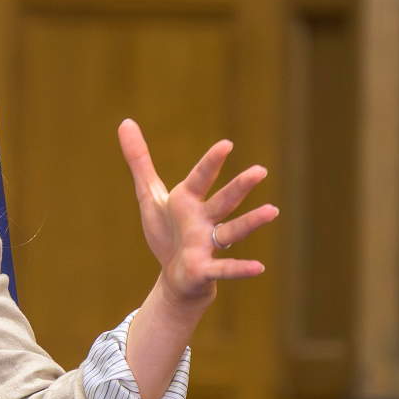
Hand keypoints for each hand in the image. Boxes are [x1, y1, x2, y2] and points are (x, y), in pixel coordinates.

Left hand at [118, 119, 277, 314]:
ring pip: (232, 231)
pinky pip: (225, 268)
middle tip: (260, 170)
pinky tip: (259, 268)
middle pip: (224, 201)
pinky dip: (240, 268)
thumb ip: (140, 161)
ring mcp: (207, 244)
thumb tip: (125, 122)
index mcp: (188, 200)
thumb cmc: (167, 233)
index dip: (212, 162)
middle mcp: (203, 219)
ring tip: (272, 211)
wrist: (174, 276)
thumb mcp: (148, 196)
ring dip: (251, 222)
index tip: (226, 144)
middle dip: (240, 186)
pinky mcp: (205, 269)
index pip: (201, 178)